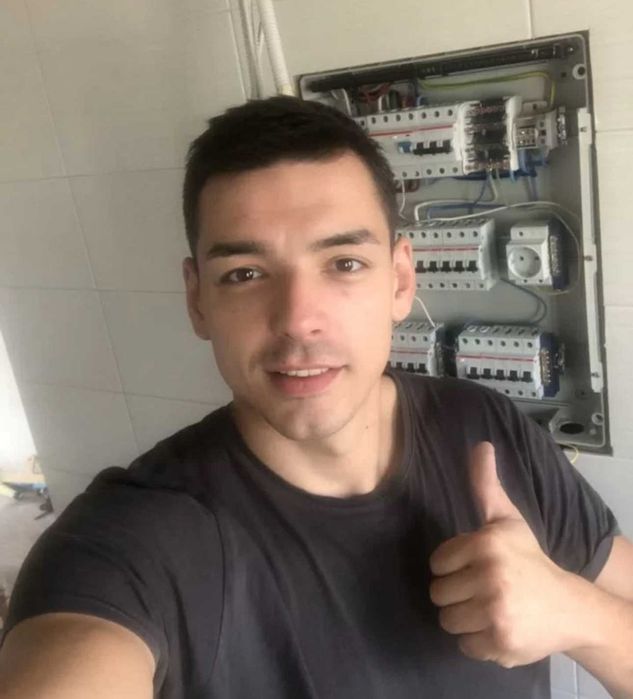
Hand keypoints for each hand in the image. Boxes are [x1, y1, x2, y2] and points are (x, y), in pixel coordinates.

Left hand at [429, 442, 575, 667]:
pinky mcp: (501, 643)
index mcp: (486, 543)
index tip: (474, 567)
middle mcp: (491, 576)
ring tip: (488, 608)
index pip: (437, 563)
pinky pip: (464, 645)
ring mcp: (496, 612)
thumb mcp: (506, 519)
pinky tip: (497, 627)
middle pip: (438, 593)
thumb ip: (485, 485)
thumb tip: (480, 445)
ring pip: (447, 620)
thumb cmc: (529, 559)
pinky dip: (477, 641)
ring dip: (464, 618)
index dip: (452, 567)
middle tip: (482, 590)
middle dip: (456, 594)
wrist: (570, 607)